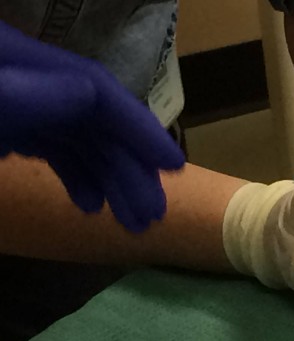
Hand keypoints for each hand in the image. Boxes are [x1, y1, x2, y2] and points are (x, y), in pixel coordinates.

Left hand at [0, 21, 184, 231]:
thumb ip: (23, 96)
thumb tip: (88, 93)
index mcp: (22, 65)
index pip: (96, 91)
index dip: (138, 127)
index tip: (174, 167)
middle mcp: (30, 81)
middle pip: (94, 120)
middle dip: (128, 169)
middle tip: (153, 215)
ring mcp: (19, 105)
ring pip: (80, 140)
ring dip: (110, 180)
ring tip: (131, 221)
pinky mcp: (9, 128)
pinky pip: (55, 148)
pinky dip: (77, 177)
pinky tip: (90, 205)